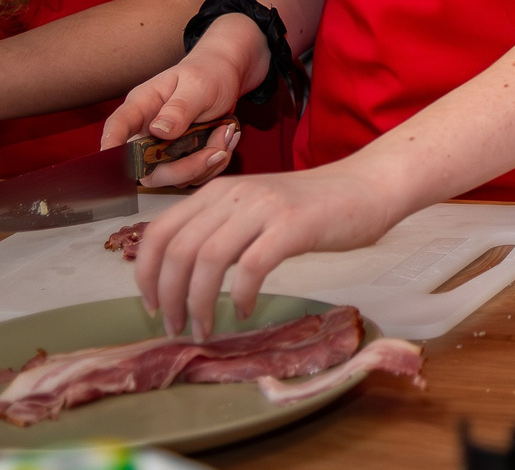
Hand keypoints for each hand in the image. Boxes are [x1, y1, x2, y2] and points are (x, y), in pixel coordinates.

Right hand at [102, 12, 263, 186]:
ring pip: (176, 177)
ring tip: (226, 131)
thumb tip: (159, 130)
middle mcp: (148, 132)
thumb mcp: (198, 85)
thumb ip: (180, 107)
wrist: (228, 75)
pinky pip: (196, 174)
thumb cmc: (208, 73)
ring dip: (207, 162)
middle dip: (185, 168)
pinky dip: (216, 161)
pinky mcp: (182, 157)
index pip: (118, 126)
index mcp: (143, 106)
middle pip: (147, 169)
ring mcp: (164, 148)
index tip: (114, 158)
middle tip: (216, 149)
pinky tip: (226, 138)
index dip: (112, 144)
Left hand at [130, 163, 401, 337]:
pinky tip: (246, 311)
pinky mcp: (294, 224)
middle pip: (179, 249)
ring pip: (209, 258)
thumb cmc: (313, 205)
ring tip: (204, 328)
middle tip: (175, 326)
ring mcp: (265, 207)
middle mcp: (234, 194)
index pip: (160, 231)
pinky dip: (242, 295)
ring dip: (199, 302)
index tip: (152, 304)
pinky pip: (253, 266)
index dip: (145, 273)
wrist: (369, 186)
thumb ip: (221, 229)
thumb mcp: (255, 209)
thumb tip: (181, 274)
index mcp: (218, 190)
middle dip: (169, 296)